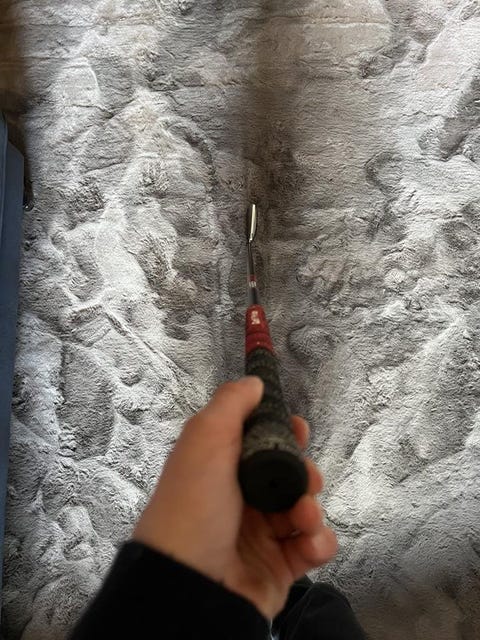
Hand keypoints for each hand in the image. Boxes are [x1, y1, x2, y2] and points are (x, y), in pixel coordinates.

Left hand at [132, 376, 337, 619]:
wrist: (189, 583)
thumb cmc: (195, 504)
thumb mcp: (205, 440)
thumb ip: (231, 404)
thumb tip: (254, 382)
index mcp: (221, 469)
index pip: (260, 444)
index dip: (283, 433)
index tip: (298, 428)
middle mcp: (241, 500)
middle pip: (288, 476)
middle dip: (305, 473)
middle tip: (305, 479)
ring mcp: (261, 535)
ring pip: (304, 510)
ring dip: (311, 508)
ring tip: (302, 516)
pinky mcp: (279, 567)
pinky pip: (312, 547)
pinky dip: (317, 542)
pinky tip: (307, 543)